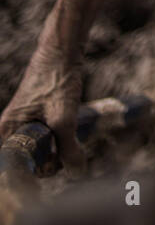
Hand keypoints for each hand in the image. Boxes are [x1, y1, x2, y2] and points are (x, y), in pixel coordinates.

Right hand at [0, 41, 85, 176]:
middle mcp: (10, 129)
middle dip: (51, 160)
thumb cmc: (57, 81)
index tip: (57, 166)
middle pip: (30, 160)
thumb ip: (68, 148)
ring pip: (41, 149)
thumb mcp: (64, 118)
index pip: (17, 166)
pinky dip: (60, 139)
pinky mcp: (36, 118)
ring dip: (58, 149)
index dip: (37, 171)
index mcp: (8, 130)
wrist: (63, 52)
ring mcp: (23, 123)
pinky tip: (71, 132)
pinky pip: (46, 138)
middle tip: (70, 152)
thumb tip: (76, 172)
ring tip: (72, 139)